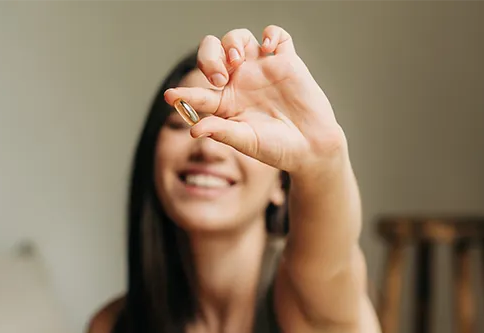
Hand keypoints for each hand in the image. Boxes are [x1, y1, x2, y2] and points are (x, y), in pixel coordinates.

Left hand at [163, 26, 347, 173]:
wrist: (312, 149)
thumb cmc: (278, 149)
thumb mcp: (247, 141)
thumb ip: (222, 131)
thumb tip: (194, 128)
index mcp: (227, 102)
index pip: (199, 92)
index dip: (183, 93)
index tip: (171, 96)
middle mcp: (241, 82)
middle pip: (213, 53)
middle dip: (208, 57)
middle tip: (219, 76)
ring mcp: (263, 69)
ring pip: (238, 39)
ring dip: (232, 42)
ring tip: (237, 59)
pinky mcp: (287, 62)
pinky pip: (277, 36)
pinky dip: (271, 34)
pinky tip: (268, 47)